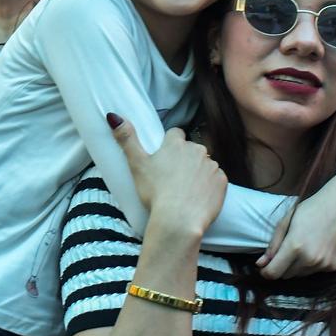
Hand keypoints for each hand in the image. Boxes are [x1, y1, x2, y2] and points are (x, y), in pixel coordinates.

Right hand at [107, 113, 226, 236]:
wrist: (179, 220)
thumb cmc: (155, 192)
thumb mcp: (136, 164)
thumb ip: (126, 139)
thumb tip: (113, 116)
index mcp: (176, 144)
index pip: (175, 134)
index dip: (170, 145)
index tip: (164, 160)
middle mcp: (197, 150)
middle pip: (191, 149)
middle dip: (185, 159)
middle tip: (173, 179)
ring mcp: (211, 165)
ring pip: (205, 164)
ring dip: (198, 173)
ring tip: (186, 190)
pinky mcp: (222, 181)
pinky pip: (216, 179)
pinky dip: (210, 186)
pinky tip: (199, 197)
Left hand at [258, 187, 335, 278]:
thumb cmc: (311, 209)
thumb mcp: (286, 222)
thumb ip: (272, 245)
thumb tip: (260, 264)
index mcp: (294, 246)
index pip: (273, 273)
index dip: (266, 271)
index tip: (264, 266)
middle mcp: (309, 259)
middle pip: (286, 275)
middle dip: (281, 266)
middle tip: (285, 249)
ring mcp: (323, 264)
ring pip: (300, 275)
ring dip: (296, 266)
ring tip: (303, 245)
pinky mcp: (333, 267)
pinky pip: (314, 272)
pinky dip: (311, 265)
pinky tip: (316, 248)